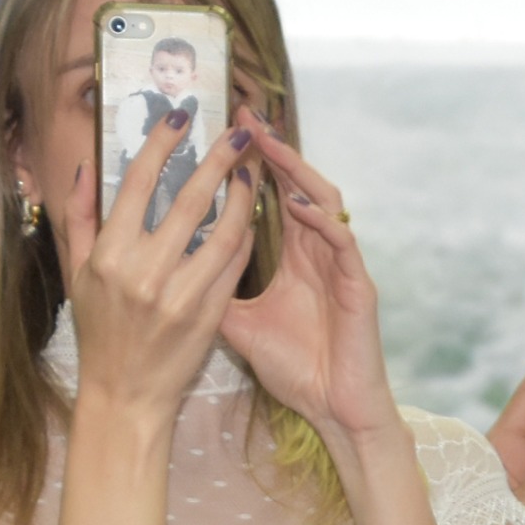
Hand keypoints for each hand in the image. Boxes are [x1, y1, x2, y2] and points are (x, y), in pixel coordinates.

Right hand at [61, 112, 255, 423]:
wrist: (126, 393)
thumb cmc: (100, 330)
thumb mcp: (76, 274)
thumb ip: (79, 219)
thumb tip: (83, 168)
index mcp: (108, 256)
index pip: (137, 186)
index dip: (161, 146)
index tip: (181, 117)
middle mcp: (144, 272)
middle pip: (187, 201)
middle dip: (216, 161)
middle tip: (236, 132)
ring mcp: (180, 295)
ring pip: (222, 233)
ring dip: (242, 196)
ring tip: (251, 169)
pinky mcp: (209, 315)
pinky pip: (234, 266)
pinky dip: (245, 236)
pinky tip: (253, 213)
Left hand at [215, 109, 408, 464]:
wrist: (336, 410)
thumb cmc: (296, 370)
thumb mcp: (239, 324)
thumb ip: (209, 290)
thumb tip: (162, 267)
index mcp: (296, 257)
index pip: (273, 197)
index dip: (250, 163)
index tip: (221, 132)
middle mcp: (320, 253)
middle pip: (299, 186)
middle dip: (272, 149)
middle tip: (244, 114)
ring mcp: (342, 267)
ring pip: (326, 204)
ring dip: (298, 172)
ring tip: (269, 145)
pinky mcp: (361, 288)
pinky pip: (343, 244)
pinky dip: (321, 222)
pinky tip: (298, 204)